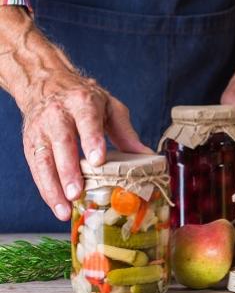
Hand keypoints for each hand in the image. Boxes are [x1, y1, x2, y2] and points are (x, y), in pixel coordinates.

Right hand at [20, 71, 150, 220]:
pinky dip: (45, 188)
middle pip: (62, 143)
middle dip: (69, 170)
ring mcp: (40, 130)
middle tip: (77, 193)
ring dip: (53, 186)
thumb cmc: (83, 98)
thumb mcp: (109, 107)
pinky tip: (56, 204)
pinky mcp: (30, 143)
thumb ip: (125, 132)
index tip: (98, 160)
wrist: (46, 84)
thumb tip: (146, 155)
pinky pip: (36, 168)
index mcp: (82, 102)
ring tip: (65, 208)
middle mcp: (57, 115)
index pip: (87, 121)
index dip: (91, 140)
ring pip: (44, 160)